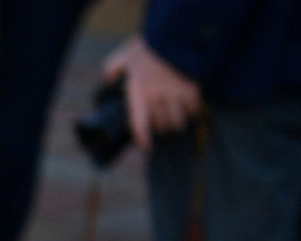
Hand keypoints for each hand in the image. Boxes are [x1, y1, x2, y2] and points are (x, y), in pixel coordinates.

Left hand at [103, 35, 200, 149]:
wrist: (175, 33)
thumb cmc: (150, 45)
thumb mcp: (124, 54)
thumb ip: (113, 67)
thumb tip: (107, 80)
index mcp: (138, 92)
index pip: (139, 124)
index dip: (143, 140)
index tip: (147, 147)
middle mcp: (155, 97)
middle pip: (160, 126)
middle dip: (161, 128)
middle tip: (162, 126)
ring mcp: (174, 95)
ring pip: (176, 122)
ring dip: (176, 124)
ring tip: (176, 122)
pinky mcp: (192, 90)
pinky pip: (194, 111)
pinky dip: (194, 112)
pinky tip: (193, 110)